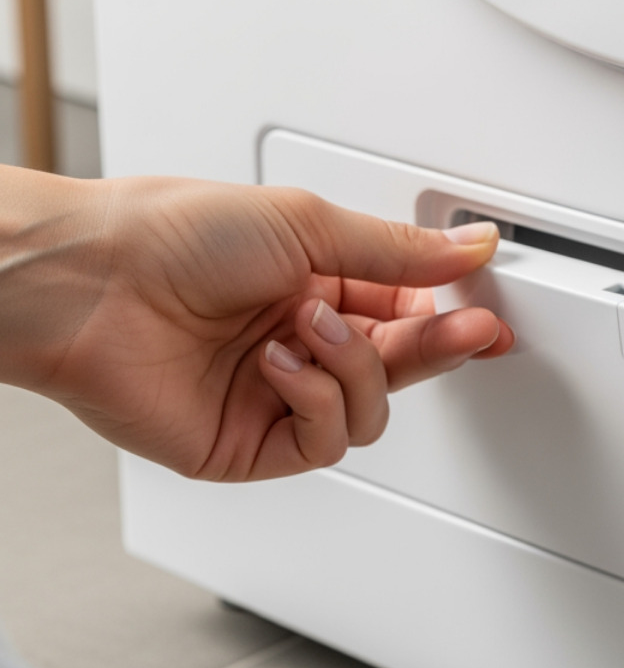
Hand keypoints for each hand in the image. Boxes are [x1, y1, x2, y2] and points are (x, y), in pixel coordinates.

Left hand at [0, 167, 512, 480]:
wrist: (90, 284)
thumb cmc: (172, 235)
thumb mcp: (308, 223)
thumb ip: (400, 250)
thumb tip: (471, 245)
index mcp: (316, 284)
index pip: (408, 314)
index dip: (453, 319)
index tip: (489, 312)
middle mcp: (299, 341)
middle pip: (400, 365)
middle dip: (436, 348)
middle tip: (469, 331)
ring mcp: (276, 394)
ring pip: (370, 411)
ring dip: (356, 368)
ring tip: (311, 329)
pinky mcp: (249, 444)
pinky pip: (324, 440)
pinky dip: (315, 399)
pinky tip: (281, 364)